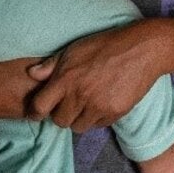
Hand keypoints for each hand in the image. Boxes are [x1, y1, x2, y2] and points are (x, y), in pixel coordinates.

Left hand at [26, 22, 169, 132]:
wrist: (142, 49)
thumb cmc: (106, 45)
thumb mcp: (75, 49)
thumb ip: (51, 65)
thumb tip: (31, 74)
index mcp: (65, 78)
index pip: (39, 107)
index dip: (36, 112)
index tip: (38, 112)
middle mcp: (79, 95)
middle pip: (59, 121)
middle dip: (61, 114)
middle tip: (69, 103)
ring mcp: (98, 106)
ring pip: (78, 127)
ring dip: (80, 118)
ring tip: (87, 104)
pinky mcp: (114, 112)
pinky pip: (98, 125)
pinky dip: (98, 118)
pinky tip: (103, 102)